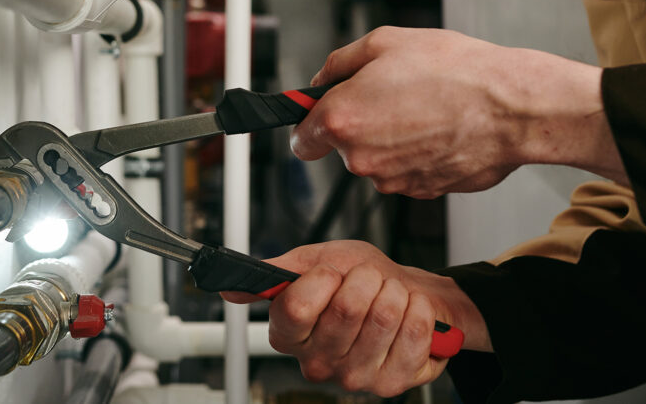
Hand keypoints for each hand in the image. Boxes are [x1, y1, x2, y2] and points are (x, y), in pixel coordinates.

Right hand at [222, 241, 487, 395]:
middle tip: (367, 281)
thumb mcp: (314, 262)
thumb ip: (275, 274)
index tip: (331, 272)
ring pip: (382, 317)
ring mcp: (353, 376)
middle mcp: (316, 361)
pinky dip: (416, 310)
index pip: (296, 308)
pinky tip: (407, 311)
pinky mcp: (390, 383)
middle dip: (365, 279)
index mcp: (289, 333)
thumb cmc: (358, 279)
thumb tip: (229, 288)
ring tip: (388, 295)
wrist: (403, 293)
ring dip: (393, 292)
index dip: (322, 280)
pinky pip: (412, 332)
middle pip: (346, 310)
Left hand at [291, 27, 625, 197]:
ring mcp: (392, 180)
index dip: (311, 123)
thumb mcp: (385, 42)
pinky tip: (441, 129)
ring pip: (377, 160)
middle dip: (360, 124)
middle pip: (343, 147)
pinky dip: (418, 154)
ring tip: (425, 109)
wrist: (512, 107)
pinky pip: (407, 171)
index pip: (301, 139)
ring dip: (391, 139)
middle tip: (394, 94)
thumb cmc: (455, 71)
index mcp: (343, 119)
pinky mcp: (422, 191)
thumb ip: (339, 63)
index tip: (322, 114)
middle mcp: (361, 157)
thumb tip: (321, 80)